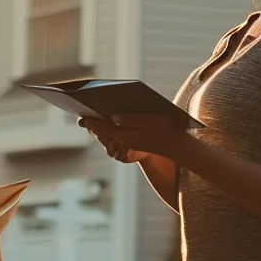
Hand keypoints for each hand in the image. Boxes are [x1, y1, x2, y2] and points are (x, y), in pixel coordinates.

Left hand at [78, 113, 192, 160]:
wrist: (178, 146)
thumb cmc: (167, 130)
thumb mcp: (151, 120)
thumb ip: (131, 119)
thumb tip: (113, 118)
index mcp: (128, 137)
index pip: (106, 128)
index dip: (94, 121)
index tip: (83, 115)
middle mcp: (126, 143)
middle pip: (105, 133)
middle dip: (94, 124)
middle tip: (81, 116)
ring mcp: (130, 144)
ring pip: (110, 136)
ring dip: (100, 128)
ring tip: (90, 119)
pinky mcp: (134, 142)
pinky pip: (117, 136)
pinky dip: (109, 129)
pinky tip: (106, 122)